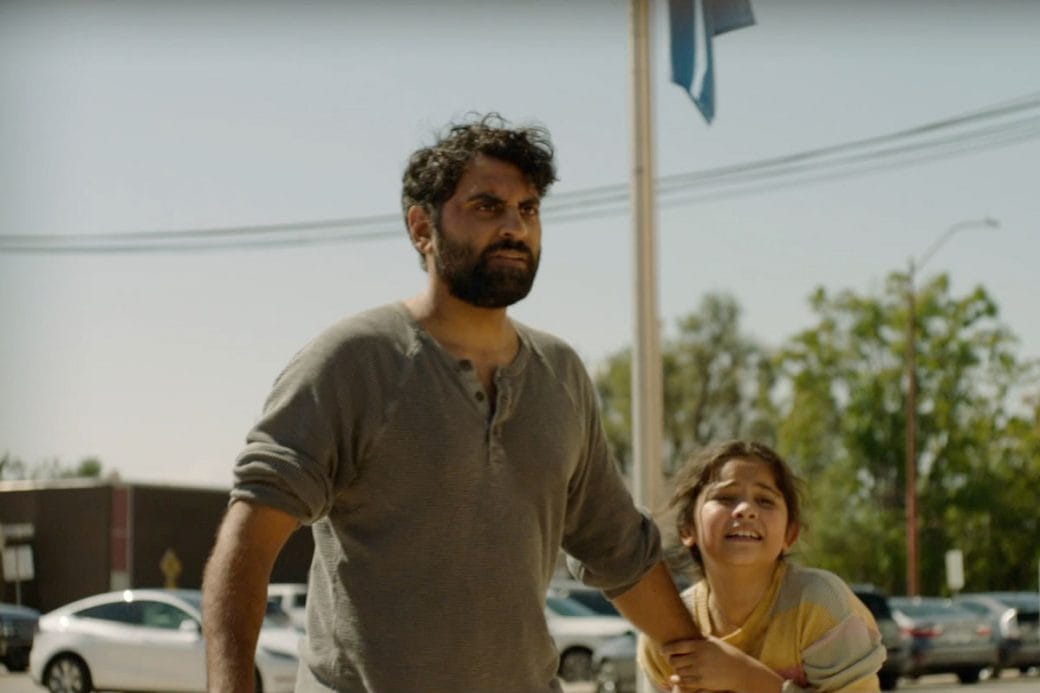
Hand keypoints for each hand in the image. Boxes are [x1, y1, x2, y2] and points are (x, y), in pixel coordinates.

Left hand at [662, 636, 780, 692]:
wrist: (741, 671)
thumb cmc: (727, 653)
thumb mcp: (714, 642)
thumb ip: (700, 638)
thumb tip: (689, 630)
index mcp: (700, 646)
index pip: (676, 646)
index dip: (666, 649)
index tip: (662, 650)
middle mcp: (698, 658)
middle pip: (674, 660)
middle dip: (671, 660)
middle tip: (671, 660)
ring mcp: (700, 671)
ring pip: (678, 671)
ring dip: (676, 670)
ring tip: (678, 668)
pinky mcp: (702, 682)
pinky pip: (684, 682)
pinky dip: (678, 680)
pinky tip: (676, 678)